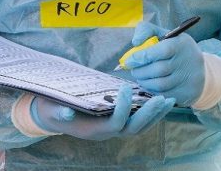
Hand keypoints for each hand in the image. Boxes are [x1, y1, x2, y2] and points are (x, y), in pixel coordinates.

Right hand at [30, 83, 173, 140]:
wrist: (52, 116)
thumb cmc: (52, 109)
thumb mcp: (52, 109)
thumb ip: (59, 111)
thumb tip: (67, 113)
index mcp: (94, 130)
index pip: (116, 123)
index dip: (124, 108)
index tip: (126, 87)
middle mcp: (106, 132)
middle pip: (134, 128)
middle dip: (149, 114)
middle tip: (162, 98)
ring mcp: (113, 128)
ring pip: (139, 126)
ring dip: (155, 114)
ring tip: (168, 99)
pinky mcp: (116, 121)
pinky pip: (137, 120)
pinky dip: (149, 112)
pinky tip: (158, 99)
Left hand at [126, 21, 204, 106]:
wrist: (200, 68)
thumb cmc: (175, 48)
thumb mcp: (164, 34)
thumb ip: (147, 31)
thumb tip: (135, 42)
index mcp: (181, 44)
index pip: (162, 50)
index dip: (142, 56)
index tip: (129, 61)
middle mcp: (188, 62)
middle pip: (159, 69)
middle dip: (141, 71)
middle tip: (133, 70)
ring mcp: (189, 79)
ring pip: (160, 84)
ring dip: (144, 82)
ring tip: (139, 77)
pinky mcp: (186, 93)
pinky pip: (164, 95)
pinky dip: (152, 90)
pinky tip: (149, 84)